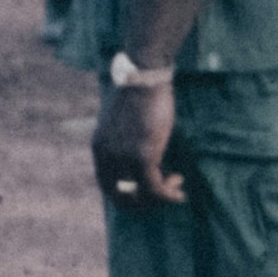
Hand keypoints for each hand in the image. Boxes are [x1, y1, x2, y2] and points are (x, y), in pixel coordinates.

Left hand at [92, 75, 184, 205]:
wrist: (144, 75)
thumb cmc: (138, 90)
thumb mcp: (123, 118)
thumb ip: (123, 137)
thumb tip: (136, 145)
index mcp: (99, 147)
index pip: (107, 184)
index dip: (127, 193)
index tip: (147, 187)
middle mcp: (107, 156)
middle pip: (119, 196)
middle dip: (142, 201)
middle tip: (162, 192)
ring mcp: (123, 158)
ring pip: (140, 195)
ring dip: (159, 197)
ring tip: (176, 185)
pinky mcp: (143, 156)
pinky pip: (154, 187)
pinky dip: (167, 194)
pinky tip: (178, 189)